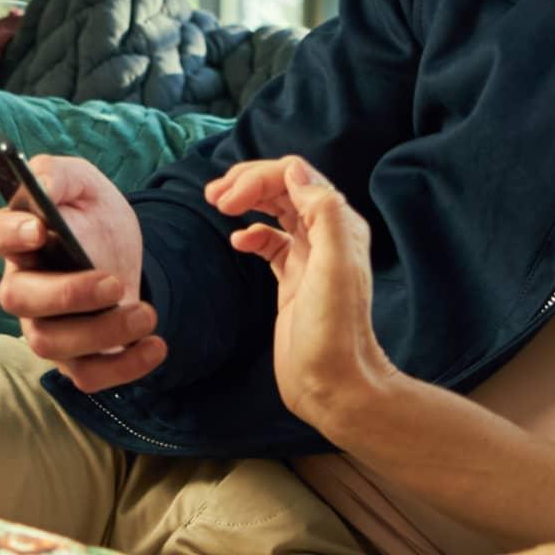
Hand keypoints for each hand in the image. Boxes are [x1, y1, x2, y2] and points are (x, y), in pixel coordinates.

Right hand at [0, 155, 164, 392]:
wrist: (121, 251)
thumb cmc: (90, 213)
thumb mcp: (82, 182)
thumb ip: (59, 174)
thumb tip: (41, 185)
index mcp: (17, 237)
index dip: (6, 234)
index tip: (39, 229)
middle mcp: (23, 286)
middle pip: (18, 300)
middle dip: (67, 295)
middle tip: (114, 281)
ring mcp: (45, 325)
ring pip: (50, 343)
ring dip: (102, 332)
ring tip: (146, 313)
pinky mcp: (75, 355)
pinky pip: (86, 376)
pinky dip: (122, 369)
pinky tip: (156, 346)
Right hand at [209, 156, 399, 434]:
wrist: (333, 384)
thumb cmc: (333, 331)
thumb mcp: (333, 267)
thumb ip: (322, 213)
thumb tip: (294, 169)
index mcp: (340, 225)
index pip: (297, 177)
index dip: (259, 178)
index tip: (226, 200)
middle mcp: (327, 236)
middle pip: (285, 188)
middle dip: (248, 183)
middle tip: (214, 196)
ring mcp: (308, 258)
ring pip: (276, 212)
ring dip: (246, 200)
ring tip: (216, 203)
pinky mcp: (292, 281)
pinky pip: (270, 243)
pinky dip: (251, 234)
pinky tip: (236, 241)